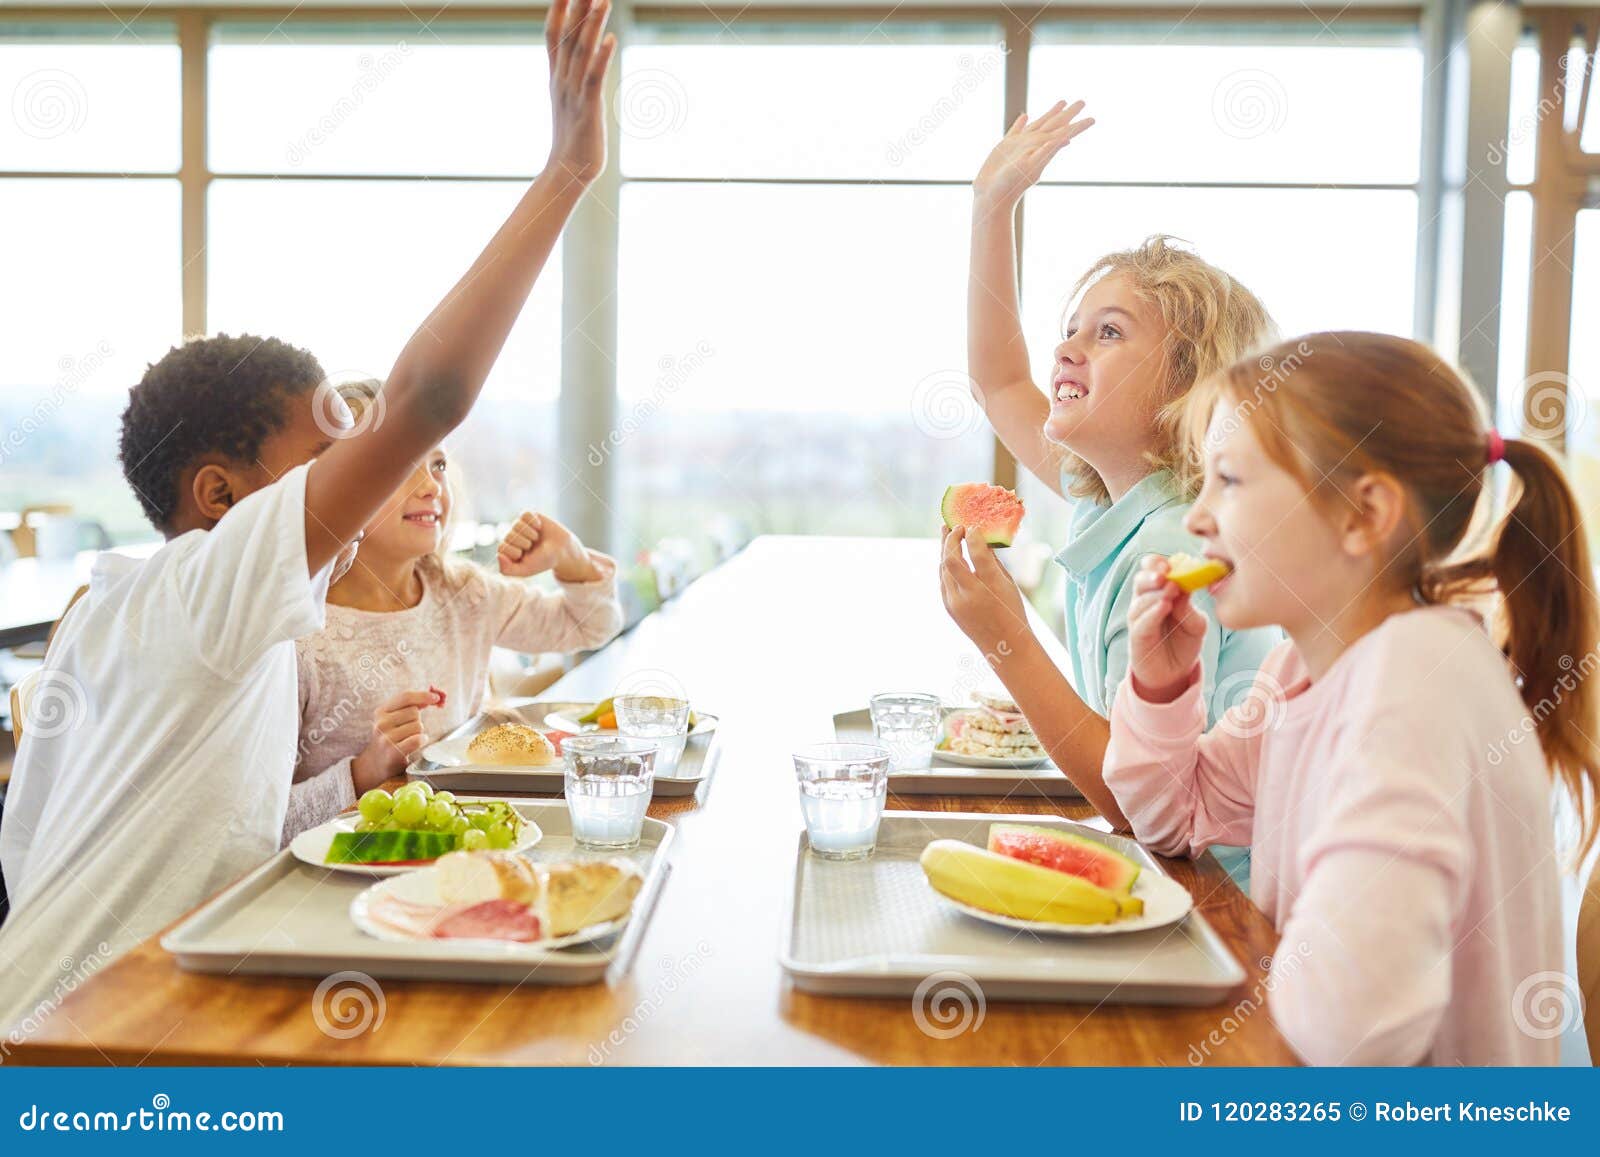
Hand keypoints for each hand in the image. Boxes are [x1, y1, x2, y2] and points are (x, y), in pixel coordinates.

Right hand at [350, 686, 444, 791]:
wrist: (376, 763)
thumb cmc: (391, 738)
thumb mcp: (393, 719)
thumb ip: (410, 706)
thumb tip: (433, 696)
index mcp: (381, 711)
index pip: (405, 697)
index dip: (423, 695)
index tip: (436, 698)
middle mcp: (381, 723)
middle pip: (414, 712)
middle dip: (417, 721)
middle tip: (407, 731)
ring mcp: (386, 738)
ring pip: (418, 726)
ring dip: (418, 733)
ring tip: (407, 740)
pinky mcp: (393, 752)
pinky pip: (417, 740)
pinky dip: (421, 741)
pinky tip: (415, 744)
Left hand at [498, 511, 601, 582]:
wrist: (562, 550)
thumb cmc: (542, 561)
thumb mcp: (525, 570)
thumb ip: (507, 570)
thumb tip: (498, 556)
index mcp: (507, 551)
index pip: (502, 547)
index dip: (516, 552)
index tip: (526, 557)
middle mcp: (511, 537)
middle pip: (510, 536)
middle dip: (525, 543)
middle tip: (533, 548)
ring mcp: (520, 526)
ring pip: (517, 525)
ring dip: (530, 534)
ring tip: (536, 538)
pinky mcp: (529, 516)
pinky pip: (525, 514)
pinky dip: (534, 522)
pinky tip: (539, 527)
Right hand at [545, 0, 616, 185]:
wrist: (568, 171)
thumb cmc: (572, 138)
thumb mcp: (570, 101)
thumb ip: (575, 78)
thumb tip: (585, 62)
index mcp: (557, 77)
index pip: (553, 35)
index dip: (558, 9)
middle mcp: (562, 80)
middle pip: (568, 36)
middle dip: (575, 6)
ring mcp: (573, 93)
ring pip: (581, 52)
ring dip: (592, 25)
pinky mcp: (587, 108)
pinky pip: (593, 79)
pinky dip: (601, 58)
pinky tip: (611, 40)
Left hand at [939, 526, 1028, 654]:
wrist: (1004, 646)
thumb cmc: (1012, 611)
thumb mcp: (1008, 584)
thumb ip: (992, 562)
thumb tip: (981, 539)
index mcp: (991, 588)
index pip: (977, 554)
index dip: (973, 536)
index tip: (974, 525)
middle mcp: (969, 595)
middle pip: (951, 559)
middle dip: (951, 538)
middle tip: (955, 525)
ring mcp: (955, 603)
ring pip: (943, 568)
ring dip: (944, 549)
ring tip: (947, 533)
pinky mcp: (948, 607)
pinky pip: (943, 580)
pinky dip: (945, 564)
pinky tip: (948, 554)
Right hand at [972, 100, 1093, 210]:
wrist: (991, 195)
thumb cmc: (1010, 184)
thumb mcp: (1030, 167)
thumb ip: (1047, 152)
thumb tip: (1067, 140)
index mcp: (1043, 148)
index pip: (1065, 133)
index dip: (1078, 126)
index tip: (1093, 119)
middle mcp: (1034, 145)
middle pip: (1055, 125)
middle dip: (1068, 114)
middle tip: (1083, 102)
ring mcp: (1020, 145)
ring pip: (1039, 125)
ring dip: (1050, 114)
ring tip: (1062, 102)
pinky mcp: (1006, 147)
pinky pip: (1016, 130)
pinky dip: (1021, 123)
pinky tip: (1025, 117)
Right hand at [1127, 557, 1207, 702]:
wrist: (1176, 674)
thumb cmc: (1184, 643)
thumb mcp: (1196, 624)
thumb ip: (1189, 608)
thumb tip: (1183, 590)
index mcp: (1161, 592)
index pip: (1153, 570)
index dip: (1157, 563)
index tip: (1171, 563)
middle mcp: (1146, 602)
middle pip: (1141, 580)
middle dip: (1152, 574)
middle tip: (1166, 573)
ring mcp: (1139, 620)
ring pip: (1139, 600)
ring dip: (1154, 593)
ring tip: (1170, 592)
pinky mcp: (1137, 637)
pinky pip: (1140, 622)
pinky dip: (1151, 613)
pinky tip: (1163, 607)